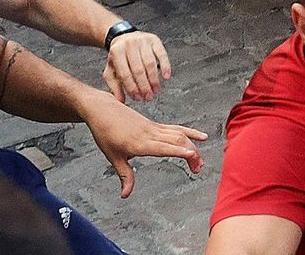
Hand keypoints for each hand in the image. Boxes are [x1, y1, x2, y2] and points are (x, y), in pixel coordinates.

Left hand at [79, 92, 206, 197]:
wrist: (103, 110)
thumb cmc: (105, 132)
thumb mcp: (113, 156)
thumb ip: (124, 175)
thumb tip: (125, 194)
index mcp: (139, 143)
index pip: (162, 147)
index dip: (178, 151)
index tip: (191, 155)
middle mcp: (149, 134)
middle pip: (176, 141)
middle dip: (191, 154)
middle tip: (198, 169)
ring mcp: (153, 127)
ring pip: (178, 134)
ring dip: (192, 146)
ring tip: (199, 161)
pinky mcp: (154, 125)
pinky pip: (175, 128)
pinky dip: (189, 133)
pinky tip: (201, 137)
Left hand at [103, 32, 171, 101]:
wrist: (124, 36)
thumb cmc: (118, 56)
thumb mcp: (111, 69)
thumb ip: (114, 86)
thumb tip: (121, 100)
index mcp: (116, 51)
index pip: (125, 73)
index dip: (132, 88)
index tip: (137, 98)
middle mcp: (129, 44)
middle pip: (138, 69)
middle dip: (144, 86)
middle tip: (148, 97)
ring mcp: (142, 40)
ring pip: (150, 63)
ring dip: (154, 80)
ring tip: (155, 91)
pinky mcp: (154, 39)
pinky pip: (162, 54)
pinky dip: (165, 66)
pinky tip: (166, 77)